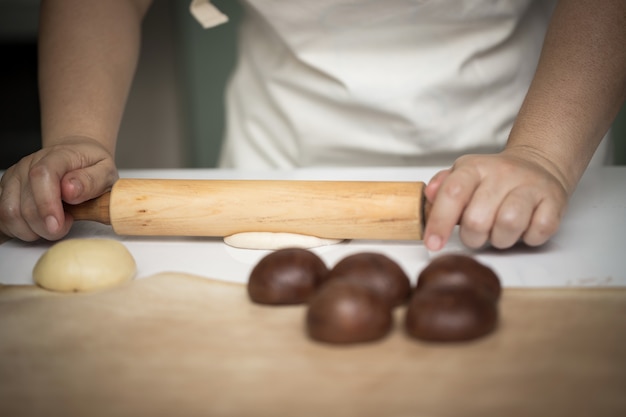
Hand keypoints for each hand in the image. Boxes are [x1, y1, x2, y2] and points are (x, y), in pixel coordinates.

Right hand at [0, 137, 117, 240]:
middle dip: (45, 226)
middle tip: (65, 225)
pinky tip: (38, 226)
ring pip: (9, 213)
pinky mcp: (6, 191)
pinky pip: (2, 217)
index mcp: (57, 156)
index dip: (47, 204)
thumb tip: (70, 190)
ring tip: (53, 225)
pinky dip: (19, 229)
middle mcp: (29, 165)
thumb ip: (92, 180)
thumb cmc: (91, 166)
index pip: (42, 176)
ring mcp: (14, 178)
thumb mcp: (106, 171)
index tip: (58, 224)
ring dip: (31, 230)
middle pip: (24, 203)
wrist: (76, 157)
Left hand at [423, 149, 569, 250]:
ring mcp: (530, 186)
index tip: (433, 243)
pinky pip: (538, 230)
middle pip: (477, 219)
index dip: (440, 222)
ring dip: (500, 239)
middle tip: (476, 234)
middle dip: (472, 237)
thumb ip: (443, 187)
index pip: (453, 193)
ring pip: (508, 225)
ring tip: (499, 231)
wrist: (538, 165)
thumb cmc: (494, 179)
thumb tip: (429, 195)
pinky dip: (528, 237)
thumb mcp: (464, 175)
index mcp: (475, 168)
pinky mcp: (554, 201)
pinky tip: (523, 228)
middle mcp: (502, 174)